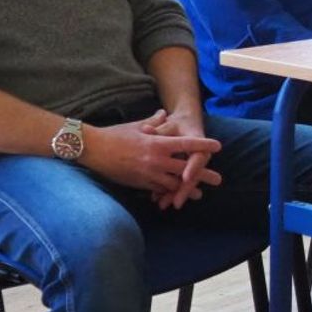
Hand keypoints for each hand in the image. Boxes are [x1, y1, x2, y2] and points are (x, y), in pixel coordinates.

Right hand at [81, 108, 220, 208]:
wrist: (93, 149)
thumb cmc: (115, 134)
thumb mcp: (136, 126)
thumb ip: (154, 121)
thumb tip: (164, 113)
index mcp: (157, 143)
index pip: (186, 144)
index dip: (203, 145)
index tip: (218, 146)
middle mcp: (156, 160)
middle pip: (185, 169)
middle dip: (203, 175)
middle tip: (218, 180)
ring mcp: (148, 173)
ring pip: (173, 184)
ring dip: (187, 189)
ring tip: (200, 194)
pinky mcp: (140, 183)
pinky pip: (158, 191)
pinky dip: (168, 193)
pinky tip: (176, 197)